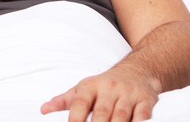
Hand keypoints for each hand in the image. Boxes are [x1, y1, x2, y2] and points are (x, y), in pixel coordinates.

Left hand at [40, 67, 159, 121]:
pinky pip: (143, 116)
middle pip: (102, 113)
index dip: (75, 119)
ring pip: (122, 116)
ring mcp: (128, 94)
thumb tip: (43, 110)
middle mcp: (109, 88)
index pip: (80, 104)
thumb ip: (64, 101)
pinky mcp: (146, 101)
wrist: (137, 71)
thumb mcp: (83, 88)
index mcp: (90, 86)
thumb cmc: (104, 85)